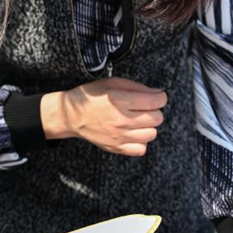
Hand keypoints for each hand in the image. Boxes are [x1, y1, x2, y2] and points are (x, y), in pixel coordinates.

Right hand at [41, 77, 165, 155]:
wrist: (71, 115)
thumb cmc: (91, 97)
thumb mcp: (111, 83)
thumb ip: (136, 87)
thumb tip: (158, 93)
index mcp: (120, 100)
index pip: (155, 101)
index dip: (160, 97)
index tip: (157, 97)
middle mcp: (121, 119)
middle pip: (157, 118)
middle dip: (155, 111)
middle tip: (145, 108)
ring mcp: (119, 136)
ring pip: (152, 134)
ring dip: (149, 126)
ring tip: (139, 121)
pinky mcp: (116, 147)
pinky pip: (141, 149)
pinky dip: (141, 141)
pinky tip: (134, 133)